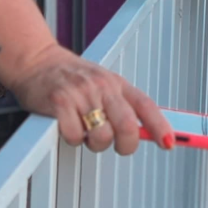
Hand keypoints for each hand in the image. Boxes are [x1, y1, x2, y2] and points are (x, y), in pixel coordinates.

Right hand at [8, 42, 173, 154]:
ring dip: (94, 143)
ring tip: (86, 131)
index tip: (169, 143)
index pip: (145, 106)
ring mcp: (81, 94)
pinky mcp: (60, 102)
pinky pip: (74, 136)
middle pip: (127, 126)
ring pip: (101, 136)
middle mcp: (102, 86)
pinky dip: (72, 139)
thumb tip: (143, 131)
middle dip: (126, 144)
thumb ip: (122, 104)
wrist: (38, 61)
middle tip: (117, 145)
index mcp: (117, 83)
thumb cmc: (72, 77)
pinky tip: (67, 125)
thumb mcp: (103, 84)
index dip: (160, 126)